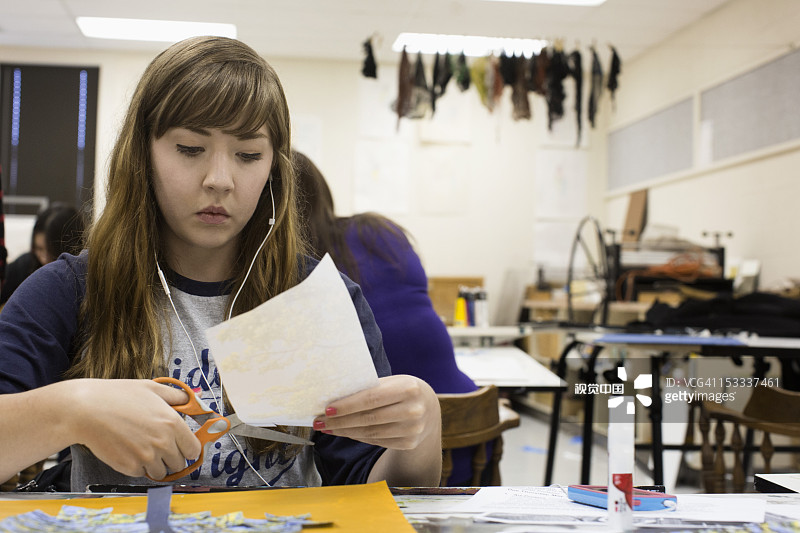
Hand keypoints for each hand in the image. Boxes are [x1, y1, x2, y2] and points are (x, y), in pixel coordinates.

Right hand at [67, 379, 201, 479]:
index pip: (194, 449)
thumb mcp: (152, 388)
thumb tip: (192, 400)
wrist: (85, 410)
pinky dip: (138, 466)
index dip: (188, 448)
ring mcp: (146, 457)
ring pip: (161, 472)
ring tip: (142, 448)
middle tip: (159, 446)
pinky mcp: (129, 467)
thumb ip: (176, 395)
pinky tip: (128, 450)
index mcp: (172, 423)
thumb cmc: (118, 396)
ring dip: (156, 464)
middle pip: (179, 464)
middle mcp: (163, 442)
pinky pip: (141, 474)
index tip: (182, 446)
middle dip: (172, 457)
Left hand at [313, 375, 439, 449]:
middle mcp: (413, 410)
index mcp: (408, 389)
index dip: (347, 406)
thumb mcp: (392, 382)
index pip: (371, 399)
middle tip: (319, 422)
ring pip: (370, 432)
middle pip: (368, 418)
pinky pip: (376, 441)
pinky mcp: (409, 443)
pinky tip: (345, 432)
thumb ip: (370, 389)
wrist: (428, 407)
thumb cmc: (402, 389)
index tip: (327, 409)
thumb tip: (334, 400)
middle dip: (340, 421)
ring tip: (328, 428)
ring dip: (345, 431)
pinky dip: (358, 437)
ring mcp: (412, 429)